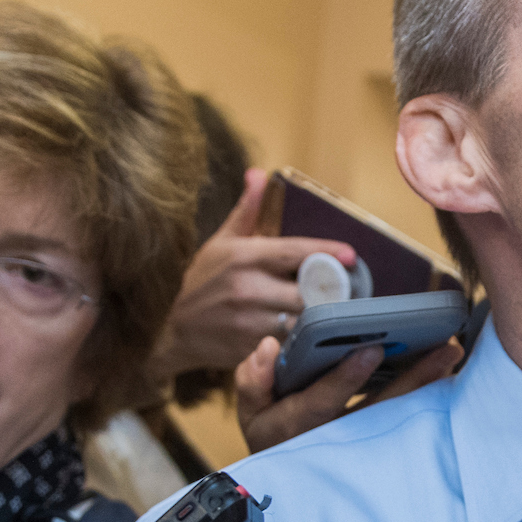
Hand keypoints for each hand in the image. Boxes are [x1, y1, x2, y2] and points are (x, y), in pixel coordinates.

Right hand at [153, 169, 357, 378]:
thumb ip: (247, 211)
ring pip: (300, 321)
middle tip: (343, 291)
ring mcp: (248, 320)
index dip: (326, 252)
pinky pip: (287, 344)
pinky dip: (300, 340)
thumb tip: (258, 174)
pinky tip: (309, 337)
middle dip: (327, 292)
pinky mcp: (249, 348)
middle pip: (306, 291)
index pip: (295, 251)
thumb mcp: (222, 242)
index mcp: (244, 256)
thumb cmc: (202, 282)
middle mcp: (247, 287)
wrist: (171, 328)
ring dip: (316, 319)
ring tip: (329, 314)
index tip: (350, 255)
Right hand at [233, 332, 463, 453]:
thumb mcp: (252, 410)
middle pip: (377, 410)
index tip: (370, 350)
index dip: (344, 380)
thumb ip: (254, 380)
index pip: (320, 403)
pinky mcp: (379, 447)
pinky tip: (449, 374)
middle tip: (445, 349)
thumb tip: (269, 347)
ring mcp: (359, 448)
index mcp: (294, 427)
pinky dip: (429, 399)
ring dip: (428, 385)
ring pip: (397, 417)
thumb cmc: (272, 434)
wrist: (289, 482)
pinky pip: (407, 423)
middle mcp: (332, 441)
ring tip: (453, 354)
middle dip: (412, 379)